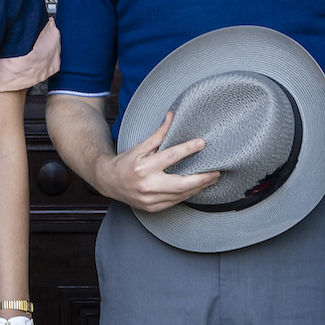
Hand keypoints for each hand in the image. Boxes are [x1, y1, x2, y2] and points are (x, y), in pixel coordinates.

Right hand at [94, 111, 222, 212]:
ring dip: (198, 187)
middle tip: (216, 172)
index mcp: (143, 167)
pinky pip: (175, 202)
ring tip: (211, 179)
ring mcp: (150, 199)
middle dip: (202, 178)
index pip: (170, 156)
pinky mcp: (153, 208)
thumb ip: (159, 134)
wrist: (108, 182)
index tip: (202, 143)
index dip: (187, 149)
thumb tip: (172, 116)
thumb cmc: (125, 162)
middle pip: (181, 184)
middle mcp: (147, 185)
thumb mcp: (140, 146)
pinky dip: (188, 194)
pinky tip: (197, 187)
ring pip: (181, 195)